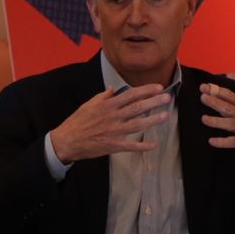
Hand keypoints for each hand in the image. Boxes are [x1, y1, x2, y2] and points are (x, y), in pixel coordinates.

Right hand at [48, 85, 173, 164]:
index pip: (131, 94)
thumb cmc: (77, 122)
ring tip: (166, 116)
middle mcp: (113, 117)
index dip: (146, 90)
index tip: (158, 87)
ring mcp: (114, 131)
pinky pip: (131, 146)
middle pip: (137, 107)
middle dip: (154, 102)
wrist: (67, 141)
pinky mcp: (113, 145)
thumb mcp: (89, 105)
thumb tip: (113, 88)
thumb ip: (103, 96)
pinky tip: (154, 145)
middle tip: (168, 98)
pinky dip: (143, 146)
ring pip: (137, 124)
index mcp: (107, 105)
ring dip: (153, 120)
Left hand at [199, 83, 234, 167]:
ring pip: (230, 123)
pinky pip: (233, 142)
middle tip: (203, 97)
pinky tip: (211, 141)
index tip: (204, 87)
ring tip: (203, 118)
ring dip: (216, 121)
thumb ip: (233, 105)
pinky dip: (221, 142)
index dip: (216, 91)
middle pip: (229, 107)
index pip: (230, 96)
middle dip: (215, 102)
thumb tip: (216, 96)